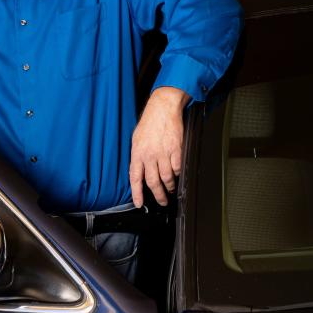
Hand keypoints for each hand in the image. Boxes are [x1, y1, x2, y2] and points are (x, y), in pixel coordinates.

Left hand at [129, 86, 189, 206]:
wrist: (162, 108)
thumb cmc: (149, 122)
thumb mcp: (136, 140)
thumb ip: (138, 156)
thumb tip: (140, 171)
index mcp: (137, 153)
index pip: (135, 178)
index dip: (137, 193)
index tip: (138, 203)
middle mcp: (150, 155)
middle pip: (153, 182)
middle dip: (158, 195)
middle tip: (162, 201)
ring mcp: (163, 153)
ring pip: (167, 178)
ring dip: (169, 186)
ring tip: (170, 189)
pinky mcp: (176, 149)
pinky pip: (177, 168)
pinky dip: (178, 173)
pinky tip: (177, 174)